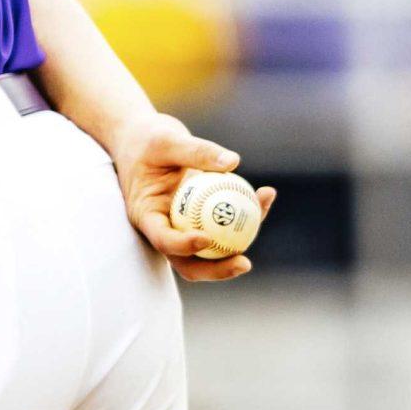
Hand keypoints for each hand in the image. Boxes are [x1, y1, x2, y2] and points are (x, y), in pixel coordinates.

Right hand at [109, 112, 276, 283]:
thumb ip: (196, 151)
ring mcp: (183, 229)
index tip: (206, 237)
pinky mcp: (201, 222)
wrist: (144, 141)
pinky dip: (247, 215)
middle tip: (244, 263)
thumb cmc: (149, 139)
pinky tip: (266, 193)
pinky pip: (227, 226)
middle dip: (217, 270)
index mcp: (146, 216)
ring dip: (242, 238)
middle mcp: (164, 229)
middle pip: (189, 263)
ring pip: (214, 249)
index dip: (183, 246)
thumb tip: (232, 162)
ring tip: (263, 206)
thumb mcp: (167, 140)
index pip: (163, 240)